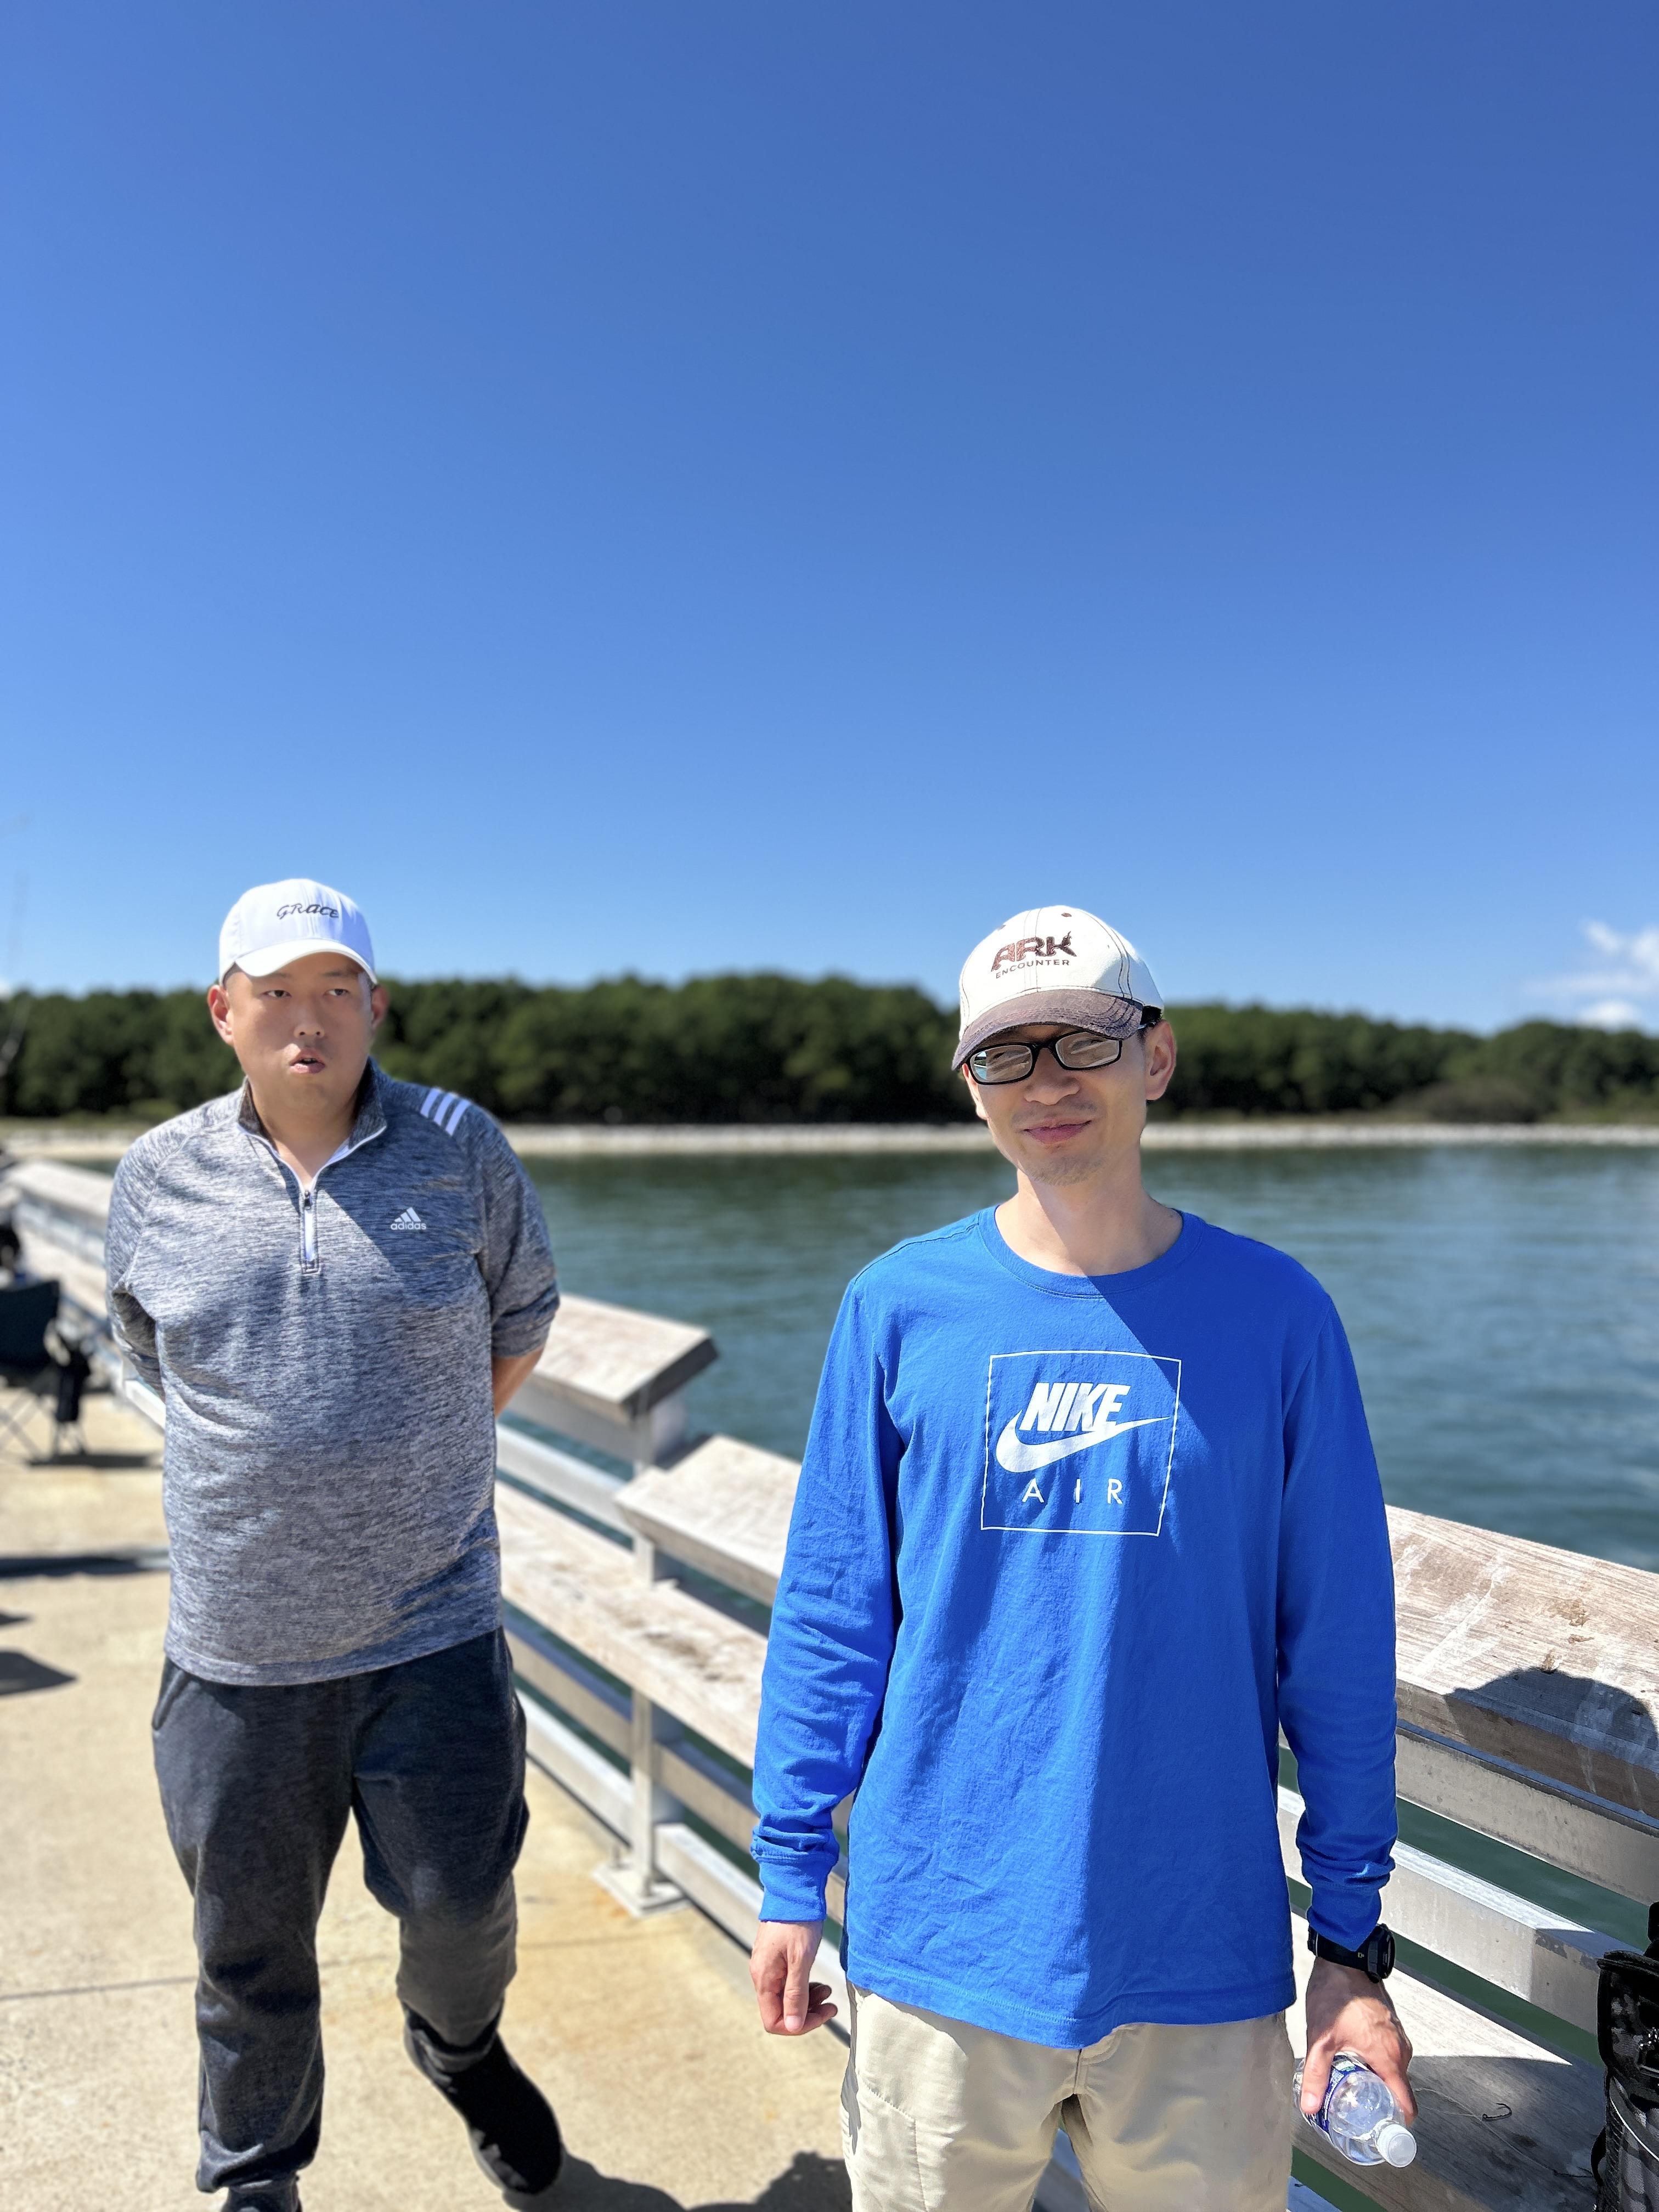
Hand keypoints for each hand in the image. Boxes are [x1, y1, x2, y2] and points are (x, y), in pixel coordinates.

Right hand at [750, 1918, 836, 2035]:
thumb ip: (796, 1994)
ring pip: (785, 1999)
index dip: (798, 2025)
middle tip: (830, 2005)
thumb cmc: (798, 1922)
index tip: (822, 2015)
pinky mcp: (776, 1959)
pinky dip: (803, 1988)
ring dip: (807, 2001)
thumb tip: (793, 2026)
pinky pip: (787, 1984)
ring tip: (827, 1992)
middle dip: (806, 2013)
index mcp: (764, 1978)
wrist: (794, 1890)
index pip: (773, 2021)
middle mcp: (762, 1975)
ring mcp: (768, 1967)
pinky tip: (817, 1983)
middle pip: (780, 2011)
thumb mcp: (801, 1960)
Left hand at [1302, 1959, 1415, 2122]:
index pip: (1407, 2105)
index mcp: (1391, 2058)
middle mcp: (1400, 2049)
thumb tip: (1310, 2106)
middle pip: (1397, 2091)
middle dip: (1378, 2105)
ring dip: (1375, 2082)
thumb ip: (1316, 2075)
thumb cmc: (1337, 1994)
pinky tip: (1352, 2062)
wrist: (1346, 1957)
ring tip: (1350, 2088)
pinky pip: (1388, 2055)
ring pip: (1392, 2072)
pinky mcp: (1390, 2026)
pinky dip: (1375, 2064)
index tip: (1380, 2134)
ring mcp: (1397, 2036)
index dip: (1396, 2124)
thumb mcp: (1321, 2039)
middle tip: (1355, 2112)